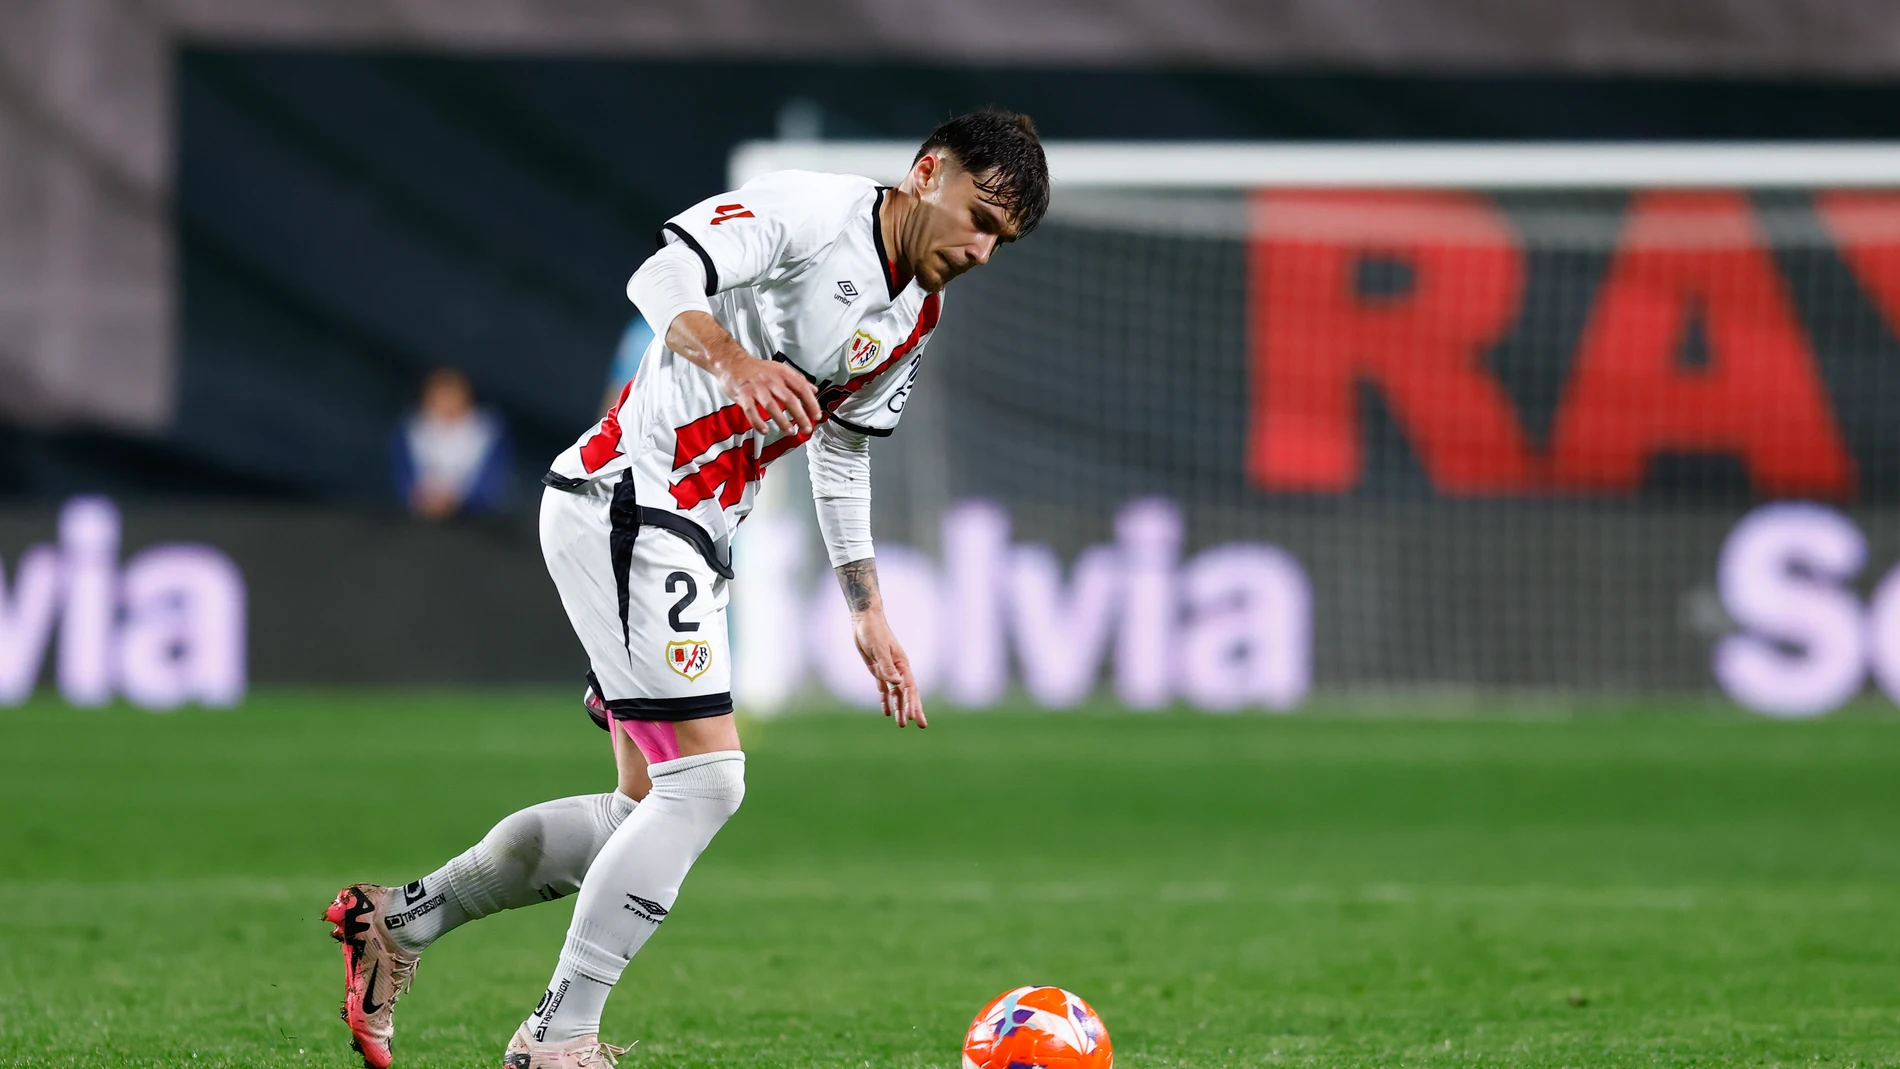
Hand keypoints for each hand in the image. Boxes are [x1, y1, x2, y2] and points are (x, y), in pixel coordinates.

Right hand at [666, 310, 820, 436]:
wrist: (731, 362)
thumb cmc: (756, 369)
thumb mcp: (780, 369)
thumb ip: (797, 380)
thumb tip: (814, 390)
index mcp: (782, 373)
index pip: (802, 388)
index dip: (811, 403)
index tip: (816, 416)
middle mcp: (771, 380)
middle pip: (790, 399)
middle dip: (800, 416)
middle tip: (807, 428)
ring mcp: (756, 388)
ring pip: (772, 406)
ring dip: (782, 421)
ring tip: (790, 431)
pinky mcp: (743, 395)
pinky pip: (751, 411)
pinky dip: (758, 422)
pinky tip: (765, 430)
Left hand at [852, 609, 926, 727]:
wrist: (865, 620)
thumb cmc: (873, 631)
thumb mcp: (879, 649)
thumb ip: (887, 666)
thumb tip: (898, 683)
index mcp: (902, 665)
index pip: (910, 688)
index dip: (912, 704)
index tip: (913, 718)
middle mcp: (899, 669)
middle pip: (908, 693)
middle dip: (913, 709)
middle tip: (921, 725)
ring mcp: (889, 670)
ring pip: (897, 694)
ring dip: (900, 708)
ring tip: (902, 725)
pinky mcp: (878, 669)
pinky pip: (884, 689)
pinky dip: (886, 700)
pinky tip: (887, 712)